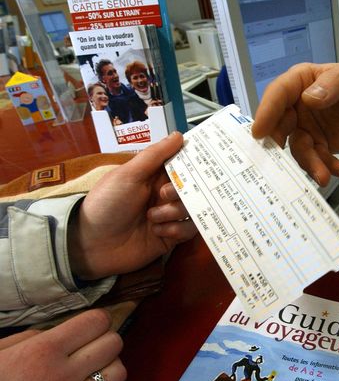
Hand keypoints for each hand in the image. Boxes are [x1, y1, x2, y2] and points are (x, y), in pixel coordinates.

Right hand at [0, 309, 124, 380]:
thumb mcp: (1, 352)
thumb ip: (34, 337)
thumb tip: (62, 332)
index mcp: (42, 352)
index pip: (97, 321)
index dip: (97, 320)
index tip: (90, 325)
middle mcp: (63, 375)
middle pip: (114, 343)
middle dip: (104, 341)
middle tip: (89, 347)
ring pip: (119, 372)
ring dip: (109, 367)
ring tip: (92, 369)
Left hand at [68, 132, 196, 279]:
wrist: (92, 244)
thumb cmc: (107, 204)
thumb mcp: (128, 175)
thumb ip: (155, 154)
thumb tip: (179, 135)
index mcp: (154, 175)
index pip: (182, 165)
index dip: (192, 164)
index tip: (203, 163)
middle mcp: (164, 194)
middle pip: (192, 187)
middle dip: (180, 192)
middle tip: (162, 196)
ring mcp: (169, 216)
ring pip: (192, 208)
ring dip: (174, 213)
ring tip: (151, 219)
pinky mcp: (171, 236)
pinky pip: (189, 229)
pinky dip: (176, 230)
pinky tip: (157, 232)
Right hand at [252, 57, 338, 185]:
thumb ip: (335, 82)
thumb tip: (310, 98)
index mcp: (299, 82)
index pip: (278, 93)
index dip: (267, 111)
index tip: (259, 131)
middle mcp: (296, 107)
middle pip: (279, 125)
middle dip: (279, 144)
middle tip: (280, 162)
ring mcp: (304, 129)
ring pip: (298, 148)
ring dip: (310, 163)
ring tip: (324, 176)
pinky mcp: (316, 146)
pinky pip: (317, 160)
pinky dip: (328, 168)